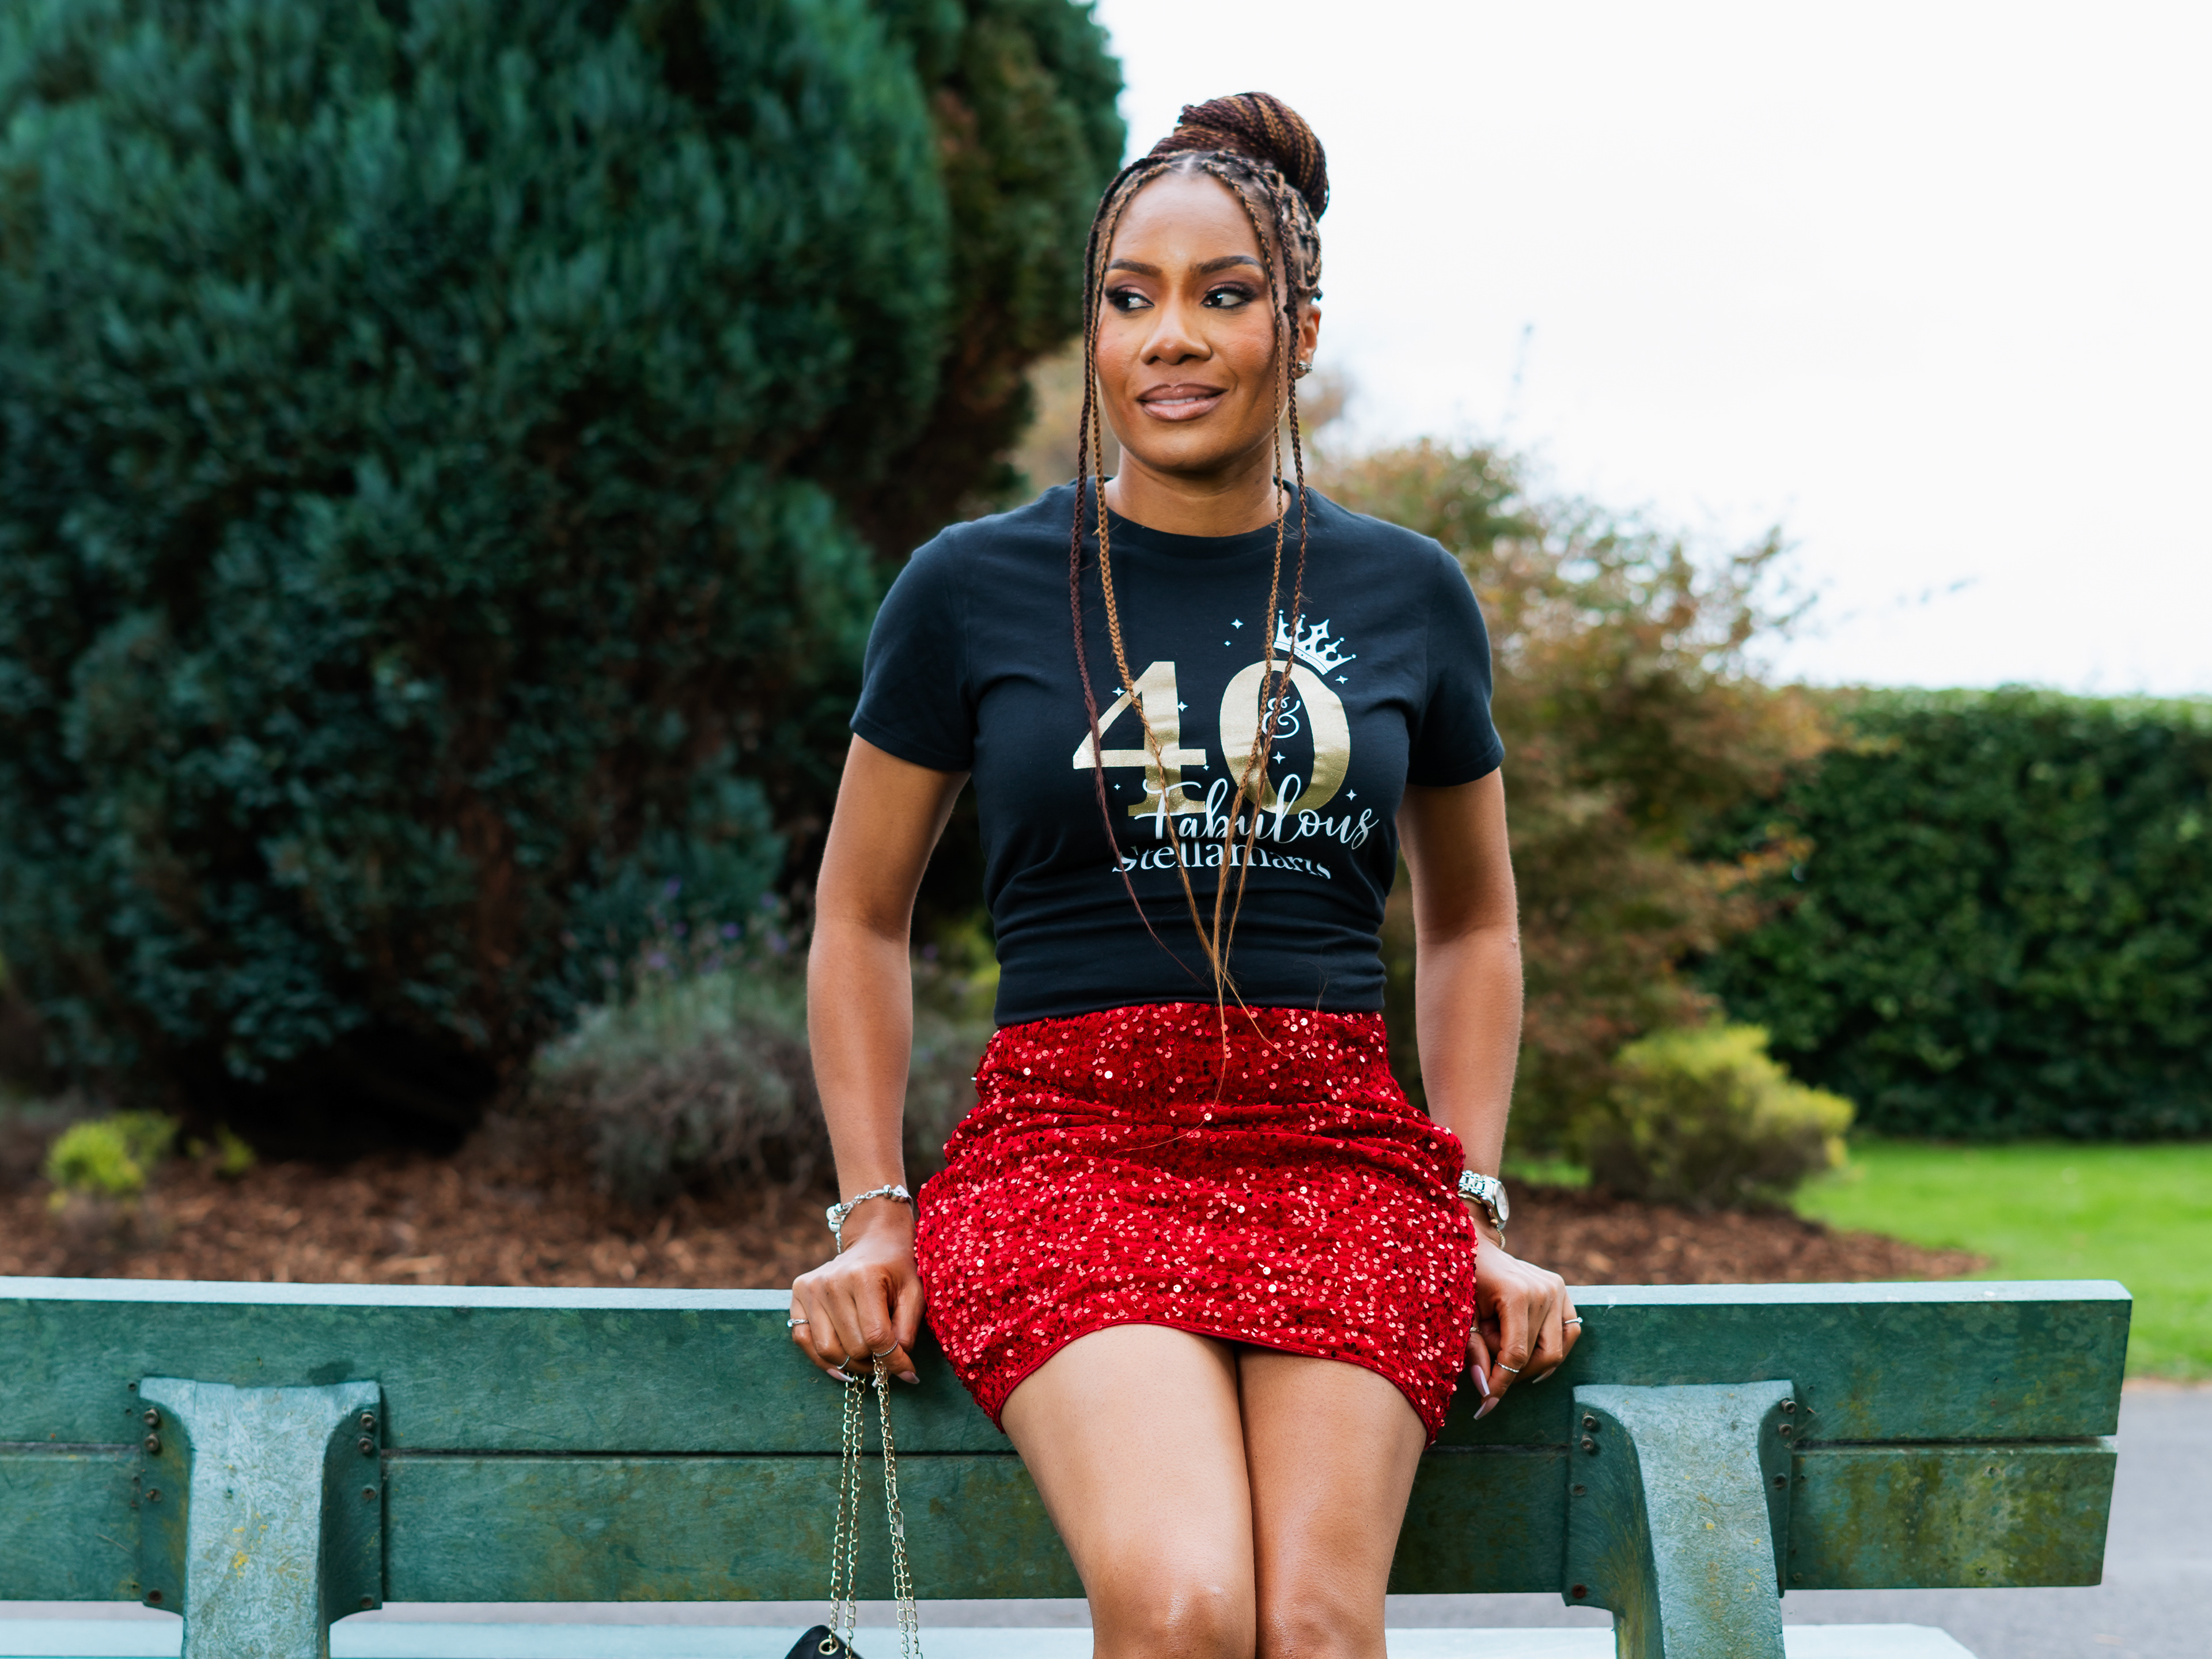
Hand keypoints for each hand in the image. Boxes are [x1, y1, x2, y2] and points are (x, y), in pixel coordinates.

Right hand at [788, 1200, 923, 1383]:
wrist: (874, 1242)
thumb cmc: (897, 1269)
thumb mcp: (913, 1294)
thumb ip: (908, 1331)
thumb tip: (903, 1372)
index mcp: (864, 1276)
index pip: (876, 1336)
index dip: (894, 1361)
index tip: (908, 1372)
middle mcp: (831, 1281)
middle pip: (852, 1346)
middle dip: (874, 1359)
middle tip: (886, 1357)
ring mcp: (811, 1288)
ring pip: (827, 1350)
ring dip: (851, 1363)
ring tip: (867, 1359)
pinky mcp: (798, 1294)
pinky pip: (803, 1340)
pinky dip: (823, 1359)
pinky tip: (842, 1363)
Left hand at [1465, 1224, 1577, 1417]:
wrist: (1474, 1245)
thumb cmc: (1462, 1279)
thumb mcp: (1462, 1316)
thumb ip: (1474, 1352)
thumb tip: (1486, 1391)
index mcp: (1516, 1294)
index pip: (1515, 1354)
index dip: (1501, 1383)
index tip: (1486, 1406)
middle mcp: (1544, 1290)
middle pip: (1540, 1355)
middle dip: (1514, 1370)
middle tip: (1489, 1367)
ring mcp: (1557, 1288)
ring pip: (1558, 1348)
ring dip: (1532, 1361)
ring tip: (1505, 1352)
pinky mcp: (1563, 1289)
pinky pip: (1569, 1331)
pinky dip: (1551, 1347)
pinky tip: (1530, 1351)